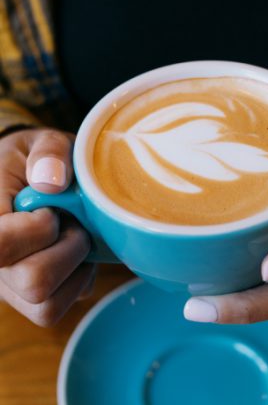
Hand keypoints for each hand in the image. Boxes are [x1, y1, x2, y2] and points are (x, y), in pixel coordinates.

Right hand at [0, 129, 94, 325]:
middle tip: (70, 223)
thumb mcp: (42, 143)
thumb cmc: (33, 162)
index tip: (48, 209)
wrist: (29, 180)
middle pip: (35, 282)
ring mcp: (9, 286)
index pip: (0, 246)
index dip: (36, 230)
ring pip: (48, 305)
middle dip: (69, 248)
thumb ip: (49, 152)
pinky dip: (77, 282)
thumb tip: (51, 182)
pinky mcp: (32, 299)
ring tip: (73, 238)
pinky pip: (60, 306)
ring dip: (75, 269)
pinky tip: (74, 254)